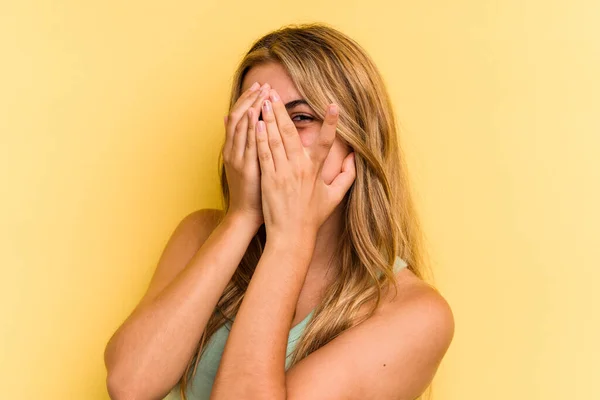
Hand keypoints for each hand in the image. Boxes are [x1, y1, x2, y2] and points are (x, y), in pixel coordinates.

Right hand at [222, 82, 271, 226]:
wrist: (245, 214)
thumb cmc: (251, 190)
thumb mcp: (244, 163)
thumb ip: (241, 143)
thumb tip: (235, 122)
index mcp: (233, 148)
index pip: (238, 116)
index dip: (248, 99)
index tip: (260, 86)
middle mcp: (232, 150)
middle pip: (239, 116)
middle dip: (251, 99)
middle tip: (264, 84)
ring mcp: (237, 158)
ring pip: (241, 127)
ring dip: (253, 108)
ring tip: (264, 93)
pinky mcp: (245, 168)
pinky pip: (248, 144)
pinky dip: (252, 128)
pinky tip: (260, 116)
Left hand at [255, 88, 355, 240]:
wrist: (292, 235)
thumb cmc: (312, 217)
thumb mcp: (334, 197)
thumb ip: (347, 176)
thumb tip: (356, 157)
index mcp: (316, 170)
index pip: (327, 142)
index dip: (331, 123)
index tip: (333, 105)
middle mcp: (300, 168)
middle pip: (291, 133)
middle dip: (283, 110)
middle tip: (276, 93)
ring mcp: (282, 172)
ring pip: (275, 139)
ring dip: (269, 118)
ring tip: (264, 101)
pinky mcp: (268, 178)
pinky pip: (263, 153)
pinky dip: (259, 137)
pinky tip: (255, 123)